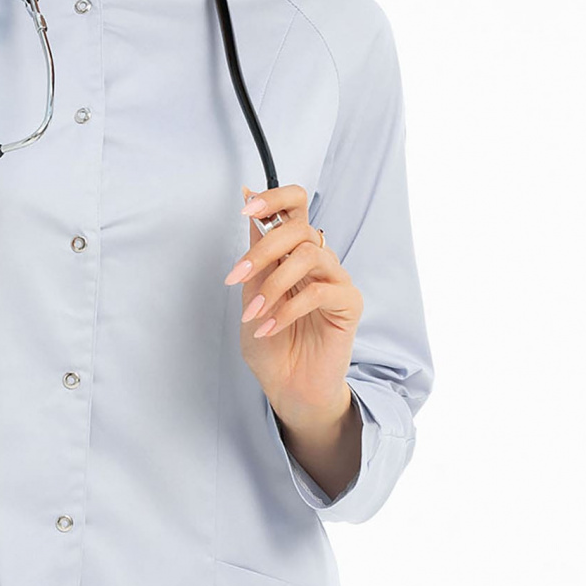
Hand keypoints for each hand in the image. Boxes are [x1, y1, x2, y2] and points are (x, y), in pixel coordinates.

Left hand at [224, 184, 362, 415]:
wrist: (288, 387)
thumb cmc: (271, 345)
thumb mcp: (251, 294)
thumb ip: (255, 253)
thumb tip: (248, 198)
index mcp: (293, 253)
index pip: (295, 206)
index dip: (274, 198)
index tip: (246, 206)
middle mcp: (318, 261)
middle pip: (299, 228)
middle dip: (262, 249)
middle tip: (237, 276)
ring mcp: (335, 281)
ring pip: (309, 255)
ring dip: (274, 284)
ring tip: (255, 314)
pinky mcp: (348, 304)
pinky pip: (320, 291)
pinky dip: (288, 309)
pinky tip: (270, 327)